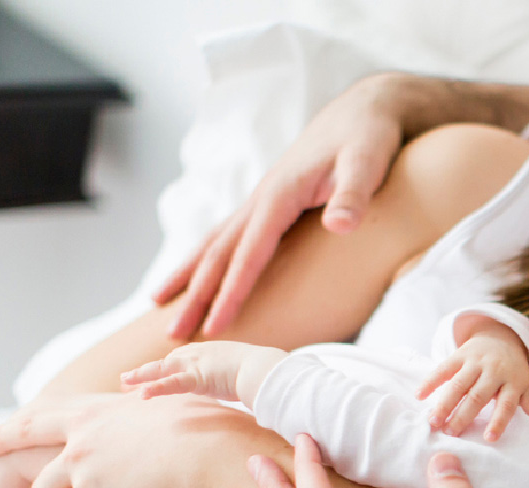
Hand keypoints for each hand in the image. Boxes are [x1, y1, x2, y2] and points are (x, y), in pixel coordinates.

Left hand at [121, 341, 285, 407]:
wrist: (269, 369)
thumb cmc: (266, 372)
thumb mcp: (248, 374)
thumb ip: (240, 380)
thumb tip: (249, 392)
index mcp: (210, 352)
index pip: (181, 360)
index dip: (164, 369)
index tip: (152, 376)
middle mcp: (200, 354)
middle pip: (166, 363)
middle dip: (146, 372)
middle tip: (127, 381)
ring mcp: (197, 363)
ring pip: (161, 370)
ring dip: (141, 376)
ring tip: (124, 383)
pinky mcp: (198, 377)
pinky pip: (172, 384)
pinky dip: (156, 388)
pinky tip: (142, 395)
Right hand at [156, 75, 405, 339]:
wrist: (366, 110)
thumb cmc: (370, 138)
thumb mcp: (369, 163)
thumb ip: (354, 195)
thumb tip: (340, 225)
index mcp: (280, 195)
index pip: (249, 254)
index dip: (231, 293)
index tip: (215, 329)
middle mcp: (261, 198)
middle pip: (219, 253)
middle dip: (195, 296)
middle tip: (171, 336)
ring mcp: (262, 199)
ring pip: (215, 242)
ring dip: (188, 276)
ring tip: (159, 305)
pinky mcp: (270, 201)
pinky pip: (230, 236)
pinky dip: (208, 258)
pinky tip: (198, 273)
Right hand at [418, 322, 528, 440]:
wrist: (501, 336)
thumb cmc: (512, 370)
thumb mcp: (522, 385)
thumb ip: (525, 405)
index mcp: (513, 381)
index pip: (507, 404)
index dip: (499, 421)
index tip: (489, 438)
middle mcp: (495, 370)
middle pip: (478, 395)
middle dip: (463, 415)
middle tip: (450, 433)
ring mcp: (477, 361)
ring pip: (459, 383)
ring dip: (444, 403)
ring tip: (433, 421)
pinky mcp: (461, 354)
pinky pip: (444, 368)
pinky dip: (431, 381)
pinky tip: (419, 396)